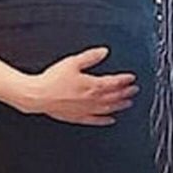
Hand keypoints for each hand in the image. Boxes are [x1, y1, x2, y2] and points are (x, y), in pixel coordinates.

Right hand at [20, 46, 138, 125]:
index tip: (131, 78)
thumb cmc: (53, 80)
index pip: (114, 82)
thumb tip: (104, 52)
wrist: (38, 95)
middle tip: (134, 90)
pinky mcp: (77, 117)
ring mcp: (85, 109)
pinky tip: (111, 120)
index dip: (124, 80)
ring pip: (107, 109)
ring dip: (119, 106)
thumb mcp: (73, 62)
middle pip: (113, 96)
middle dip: (126, 92)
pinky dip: (104, 120)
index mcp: (91, 85)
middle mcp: (91, 99)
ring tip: (128, 103)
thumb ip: (90, 57)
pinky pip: (95, 120)